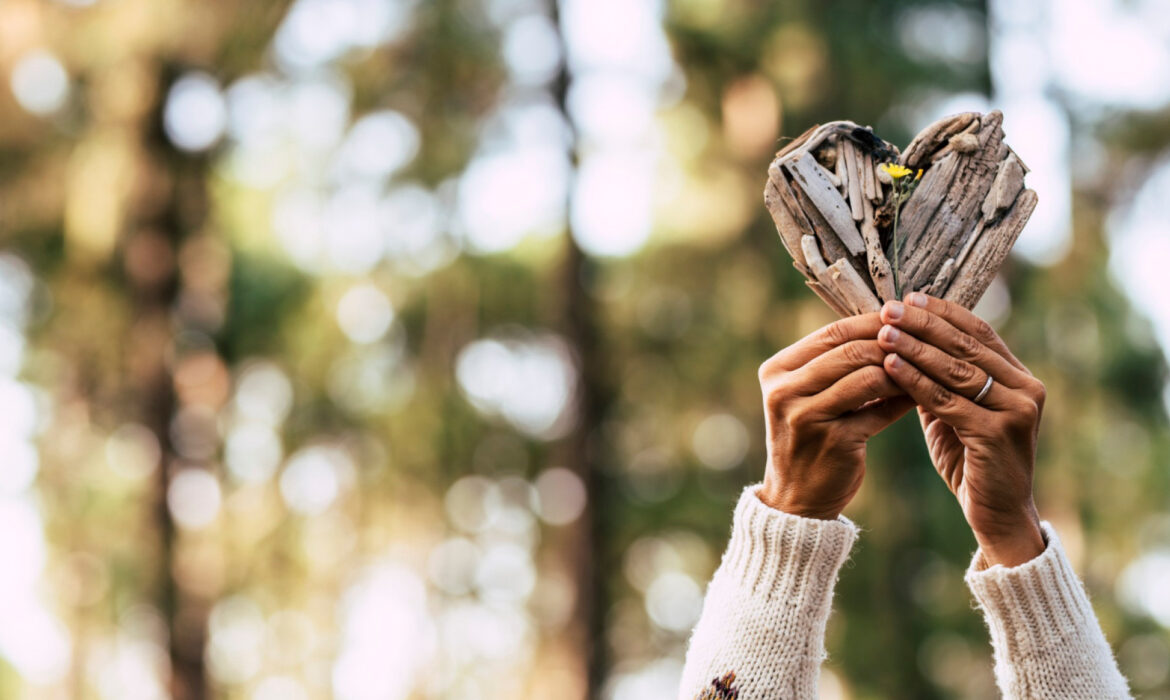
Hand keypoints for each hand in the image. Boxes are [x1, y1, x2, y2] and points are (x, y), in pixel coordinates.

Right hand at [758, 313, 914, 519]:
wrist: (796, 497)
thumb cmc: (809, 437)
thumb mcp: (808, 395)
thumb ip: (835, 363)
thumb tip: (890, 326)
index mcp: (776, 370)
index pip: (831, 332)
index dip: (871, 322)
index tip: (904, 318)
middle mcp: (784, 391)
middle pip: (849, 351)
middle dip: (891, 343)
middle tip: (924, 341)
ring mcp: (805, 417)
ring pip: (867, 377)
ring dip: (902, 370)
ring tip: (926, 367)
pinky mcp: (832, 441)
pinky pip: (878, 410)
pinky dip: (902, 401)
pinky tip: (921, 396)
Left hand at [878, 293, 1046, 565]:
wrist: (998, 517)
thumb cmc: (973, 463)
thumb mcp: (955, 413)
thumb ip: (940, 381)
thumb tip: (904, 342)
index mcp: (1020, 378)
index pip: (980, 332)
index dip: (944, 313)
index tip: (909, 296)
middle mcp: (1026, 388)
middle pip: (967, 345)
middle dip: (924, 324)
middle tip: (889, 307)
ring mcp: (1017, 411)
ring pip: (956, 370)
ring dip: (915, 348)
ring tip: (883, 331)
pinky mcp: (998, 434)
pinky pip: (947, 401)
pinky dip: (915, 382)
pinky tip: (889, 367)